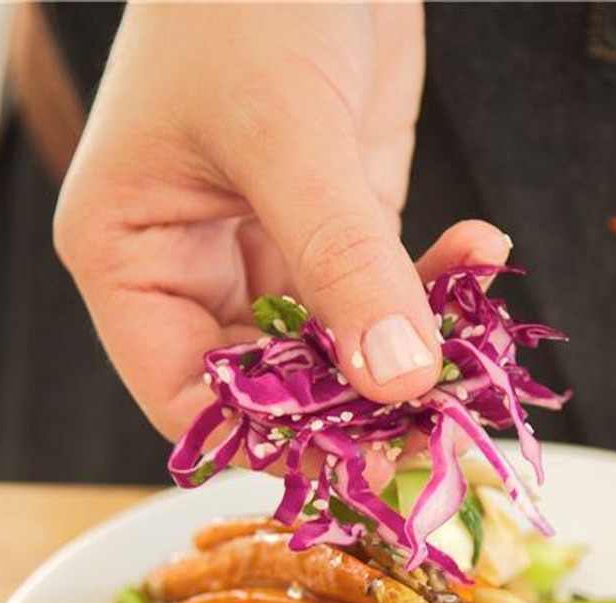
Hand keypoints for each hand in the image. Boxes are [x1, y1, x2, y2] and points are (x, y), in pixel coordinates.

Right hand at [54, 1, 510, 443]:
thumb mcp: (287, 130)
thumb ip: (341, 258)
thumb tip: (397, 378)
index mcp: (132, 258)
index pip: (188, 396)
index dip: (271, 439)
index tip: (363, 459)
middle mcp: (195, 268)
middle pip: (272, 388)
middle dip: (358, 410)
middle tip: (442, 429)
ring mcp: (273, 249)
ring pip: (340, 348)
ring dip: (411, 352)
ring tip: (476, 352)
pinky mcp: (341, 223)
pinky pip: (388, 288)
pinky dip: (438, 283)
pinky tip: (483, 247)